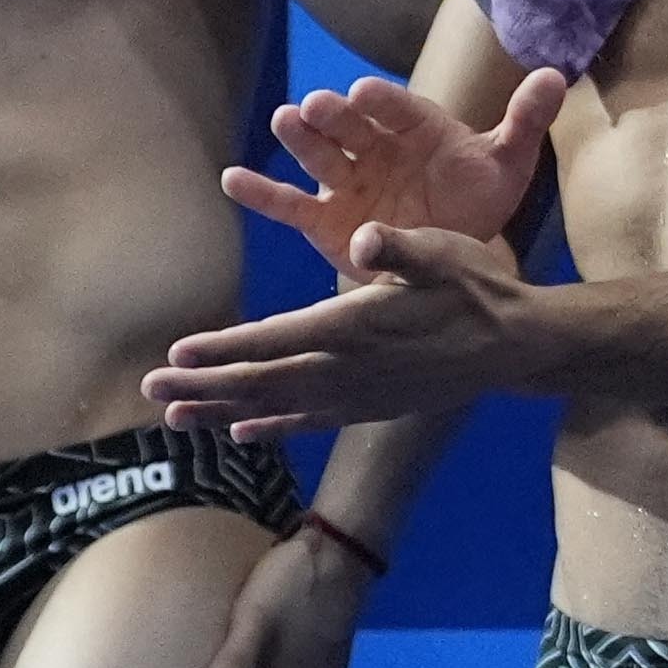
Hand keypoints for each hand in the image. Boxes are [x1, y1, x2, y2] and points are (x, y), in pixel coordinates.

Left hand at [145, 227, 555, 437]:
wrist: (518, 346)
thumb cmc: (480, 287)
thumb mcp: (443, 252)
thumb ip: (399, 247)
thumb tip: (361, 235)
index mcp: (355, 326)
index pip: (273, 341)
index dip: (223, 349)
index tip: (175, 355)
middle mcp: (348, 368)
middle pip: (260, 380)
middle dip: (202, 385)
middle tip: (149, 391)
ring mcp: (358, 395)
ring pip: (276, 406)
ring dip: (222, 411)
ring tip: (175, 419)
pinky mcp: (370, 407)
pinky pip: (309, 421)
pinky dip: (272, 426)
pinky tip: (241, 433)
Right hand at [228, 70, 555, 281]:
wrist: (455, 253)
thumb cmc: (477, 198)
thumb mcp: (507, 163)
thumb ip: (526, 121)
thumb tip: (556, 75)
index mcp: (415, 126)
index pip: (398, 108)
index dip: (382, 101)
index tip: (365, 93)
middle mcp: (374, 146)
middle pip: (350, 125)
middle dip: (335, 115)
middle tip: (318, 105)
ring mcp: (345, 180)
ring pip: (318, 155)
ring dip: (299, 139)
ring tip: (283, 121)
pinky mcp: (323, 218)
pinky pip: (289, 203)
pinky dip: (261, 191)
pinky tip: (233, 179)